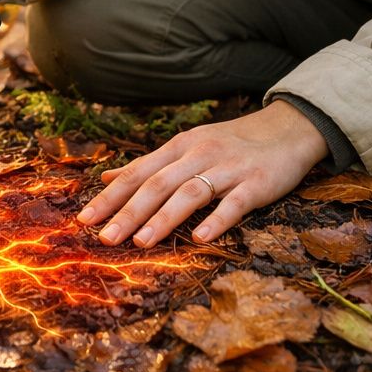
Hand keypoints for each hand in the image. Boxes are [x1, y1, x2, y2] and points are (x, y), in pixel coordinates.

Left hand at [77, 100, 329, 247]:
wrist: (287, 128)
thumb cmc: (230, 144)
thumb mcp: (187, 147)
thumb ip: (149, 165)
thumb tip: (108, 177)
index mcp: (179, 148)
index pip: (138, 173)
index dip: (110, 196)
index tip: (84, 218)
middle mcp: (199, 154)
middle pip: (158, 184)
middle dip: (128, 212)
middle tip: (105, 237)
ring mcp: (228, 168)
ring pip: (190, 192)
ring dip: (164, 218)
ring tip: (141, 242)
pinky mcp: (257, 183)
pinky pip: (234, 203)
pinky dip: (216, 220)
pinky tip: (199, 238)